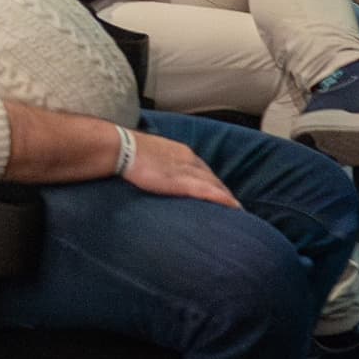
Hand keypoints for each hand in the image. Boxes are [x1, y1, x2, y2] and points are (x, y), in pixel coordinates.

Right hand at [117, 125, 235, 206]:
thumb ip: (157, 164)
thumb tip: (153, 172)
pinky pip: (209, 192)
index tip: (218, 192)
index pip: (202, 169)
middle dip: (222, 190)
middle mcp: (189, 159)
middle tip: (232, 205)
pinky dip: (222, 199)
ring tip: (236, 210)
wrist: (121, 148)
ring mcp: (187, 170)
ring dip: (226, 197)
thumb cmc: (128, 151)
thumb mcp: (148, 155)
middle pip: (212, 178)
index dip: (212, 182)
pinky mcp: (183, 182)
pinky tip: (234, 207)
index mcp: (180, 152)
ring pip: (215, 185)